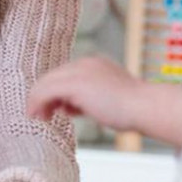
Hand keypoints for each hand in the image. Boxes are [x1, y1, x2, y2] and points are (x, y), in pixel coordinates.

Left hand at [27, 57, 181, 146]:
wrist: (145, 106)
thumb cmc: (132, 109)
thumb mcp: (105, 99)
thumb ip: (85, 100)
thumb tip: (66, 107)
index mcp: (94, 65)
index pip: (64, 76)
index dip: (53, 93)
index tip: (51, 110)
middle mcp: (84, 64)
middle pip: (52, 77)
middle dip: (42, 96)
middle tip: (38, 115)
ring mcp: (79, 71)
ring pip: (46, 83)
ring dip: (38, 100)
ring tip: (38, 117)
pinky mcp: (74, 84)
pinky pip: (45, 91)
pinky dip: (37, 103)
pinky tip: (38, 116)